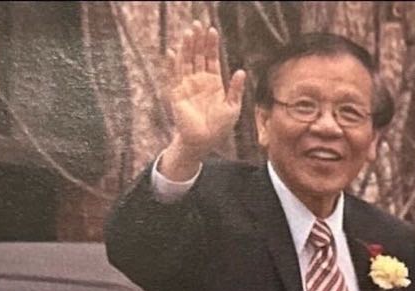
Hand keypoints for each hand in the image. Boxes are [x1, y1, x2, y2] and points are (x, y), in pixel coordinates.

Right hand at [160, 20, 243, 167]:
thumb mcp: (232, 107)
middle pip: (197, 56)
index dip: (211, 45)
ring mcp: (187, 85)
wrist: (204, 142)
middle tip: (198, 24)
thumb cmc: (219, 127)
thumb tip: (241, 71)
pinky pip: (174, 76)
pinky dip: (173, 64)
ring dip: (187, 47)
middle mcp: (199, 81)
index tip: (212, 31)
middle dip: (198, 41)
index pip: (211, 58)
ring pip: (186, 61)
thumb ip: (235, 89)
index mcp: (213, 82)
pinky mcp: (177, 93)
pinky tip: (173, 51)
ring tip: (188, 33)